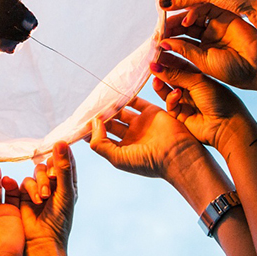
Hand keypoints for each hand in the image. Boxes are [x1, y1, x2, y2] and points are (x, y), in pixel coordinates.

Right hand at [19, 142, 75, 255]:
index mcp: (68, 182)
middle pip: (49, 164)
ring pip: (37, 171)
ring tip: (42, 198)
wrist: (42, 240)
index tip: (58, 148)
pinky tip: (34, 199)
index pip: (66, 159)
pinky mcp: (25, 194)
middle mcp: (54, 183)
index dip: (62, 153)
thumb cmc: (59, 218)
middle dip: (48, 174)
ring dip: (39, 183)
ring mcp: (39, 188)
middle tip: (50, 185)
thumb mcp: (65, 192)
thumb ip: (62, 168)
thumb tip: (60, 142)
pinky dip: (29, 189)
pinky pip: (24, 181)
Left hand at [88, 96, 209, 184]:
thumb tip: (94, 124)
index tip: (79, 122)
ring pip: (120, 111)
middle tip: (88, 107)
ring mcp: (141, 123)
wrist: (177, 155)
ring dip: (110, 106)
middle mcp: (130, 136)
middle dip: (99, 116)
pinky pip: (135, 101)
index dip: (91, 130)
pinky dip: (125, 96)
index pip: (102, 137)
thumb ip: (100, 144)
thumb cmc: (147, 162)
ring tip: (100, 100)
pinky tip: (115, 93)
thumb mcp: (118, 158)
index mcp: (122, 150)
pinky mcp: (151, 112)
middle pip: (110, 122)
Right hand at [151, 62, 256, 153]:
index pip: (180, 65)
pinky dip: (171, 99)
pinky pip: (171, 105)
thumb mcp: (198, 81)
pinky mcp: (181, 115)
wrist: (228, 125)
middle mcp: (191, 88)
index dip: (169, 59)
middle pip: (171, 77)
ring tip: (156, 80)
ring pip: (167, 91)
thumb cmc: (219, 99)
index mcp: (199, 76)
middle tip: (151, 65)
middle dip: (162, 72)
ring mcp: (186, 102)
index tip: (157, 53)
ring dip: (162, 85)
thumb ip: (176, 74)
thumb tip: (156, 66)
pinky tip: (177, 94)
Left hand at [161, 4, 256, 96]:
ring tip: (167, 23)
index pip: (179, 43)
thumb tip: (162, 44)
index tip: (153, 41)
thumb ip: (184, 52)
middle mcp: (207, 37)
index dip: (167, 41)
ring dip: (179, 19)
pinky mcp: (223, 15)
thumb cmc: (233, 70)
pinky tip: (186, 20)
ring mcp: (215, 25)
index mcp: (201, 51)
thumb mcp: (203, 63)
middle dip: (170, 28)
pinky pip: (205, 9)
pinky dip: (194, 13)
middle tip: (157, 28)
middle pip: (183, 28)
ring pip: (191, 18)